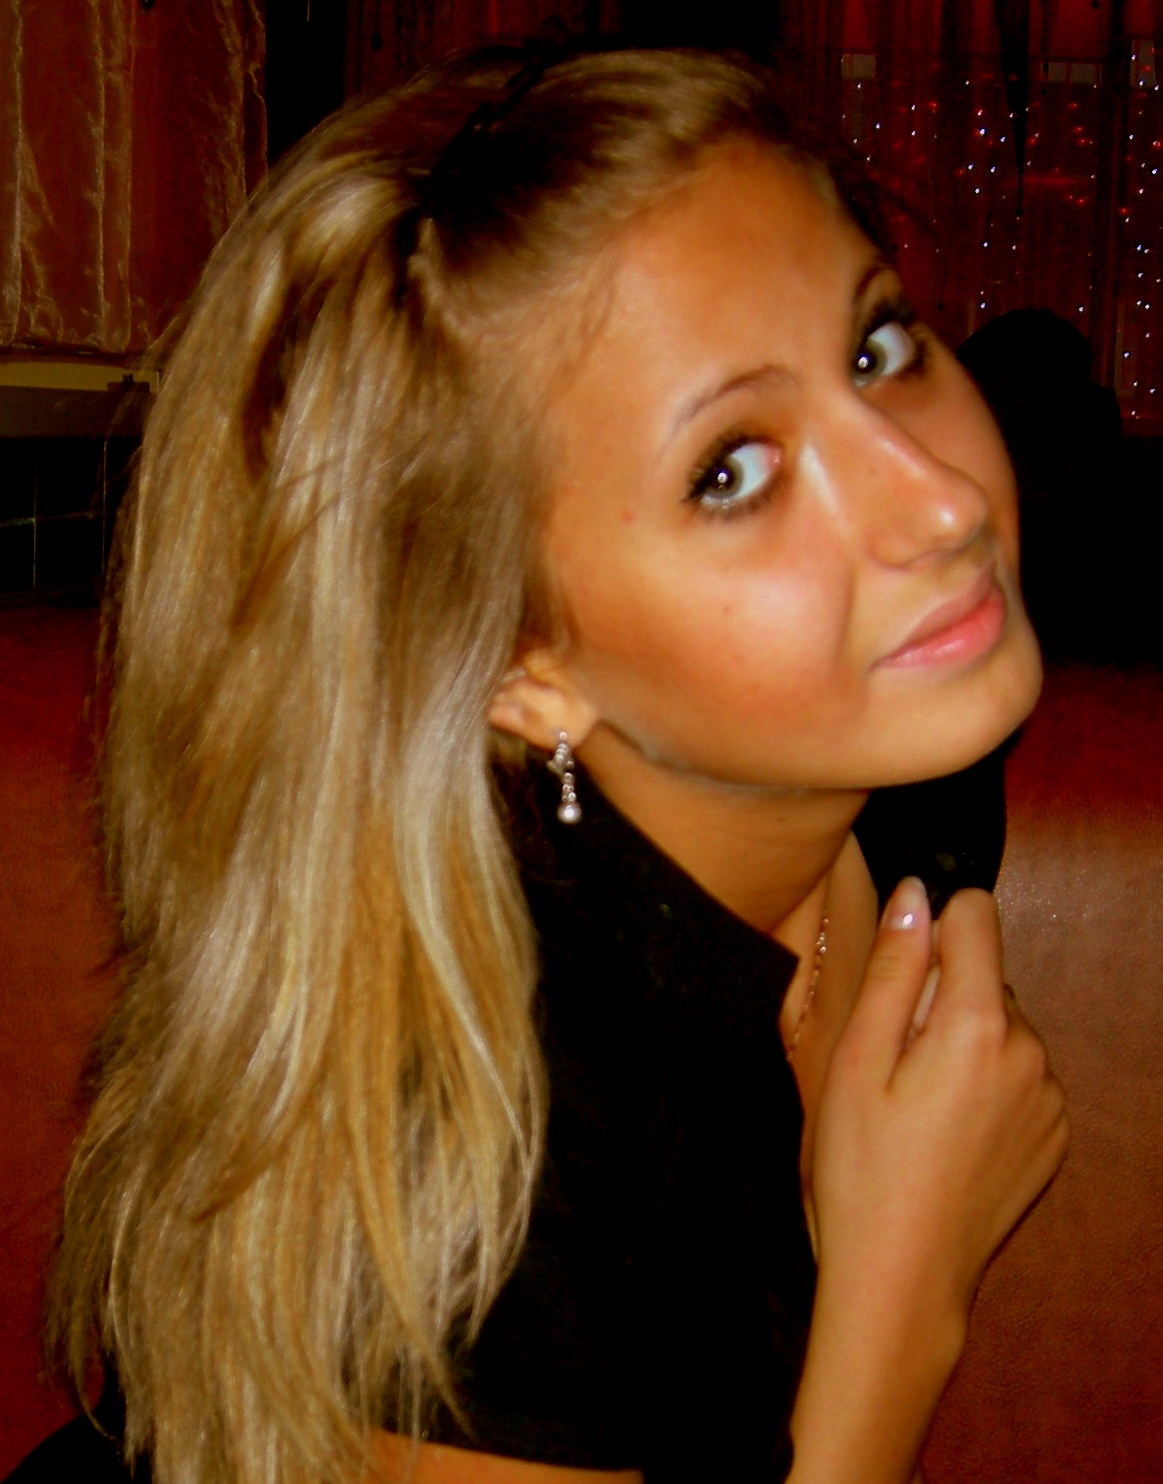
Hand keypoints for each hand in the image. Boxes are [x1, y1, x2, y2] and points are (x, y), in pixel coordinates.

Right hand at [808, 877, 1067, 1326]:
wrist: (901, 1277)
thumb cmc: (860, 1168)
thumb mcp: (856, 1059)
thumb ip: (894, 970)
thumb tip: (915, 894)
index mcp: (977, 1024)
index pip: (975, 916)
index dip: (929, 933)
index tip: (897, 987)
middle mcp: (1030, 1051)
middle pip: (984, 977)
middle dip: (940, 1000)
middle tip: (892, 1067)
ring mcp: (1049, 1097)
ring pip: (1001, 1026)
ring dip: (964, 1043)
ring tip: (917, 1107)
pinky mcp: (1053, 1134)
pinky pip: (1018, 1073)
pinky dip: (986, 1085)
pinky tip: (947, 1133)